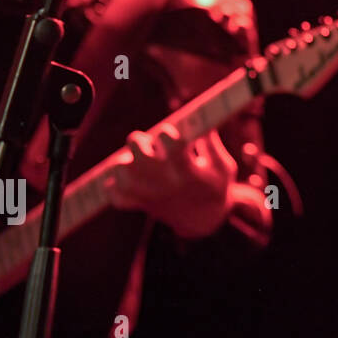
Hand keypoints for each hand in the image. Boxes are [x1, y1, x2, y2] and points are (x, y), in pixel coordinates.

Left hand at [103, 123, 235, 238]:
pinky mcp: (138, 204)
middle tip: (151, 144)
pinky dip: (116, 182)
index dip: (168, 133)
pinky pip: (114, 192)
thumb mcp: (223, 165)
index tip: (171, 133)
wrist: (203, 220)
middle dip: (142, 141)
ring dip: (127, 159)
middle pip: (138, 153)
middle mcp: (166, 184)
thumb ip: (210, 142)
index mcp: (189, 173)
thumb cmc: (215, 186)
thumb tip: (197, 117)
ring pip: (121, 169)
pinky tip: (130, 178)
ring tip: (138, 161)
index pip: (171, 145)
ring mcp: (149, 195)